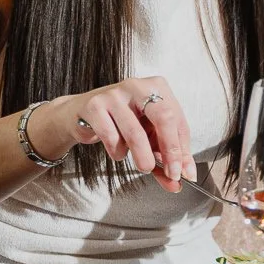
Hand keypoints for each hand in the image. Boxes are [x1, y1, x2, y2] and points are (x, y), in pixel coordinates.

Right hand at [47, 76, 194, 189]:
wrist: (80, 113)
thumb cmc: (121, 122)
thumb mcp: (149, 134)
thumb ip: (165, 155)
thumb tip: (181, 178)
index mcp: (157, 87)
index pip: (177, 120)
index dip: (182, 149)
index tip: (184, 172)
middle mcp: (138, 86)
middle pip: (164, 118)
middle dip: (171, 151)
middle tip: (171, 173)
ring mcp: (114, 94)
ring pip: (136, 132)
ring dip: (143, 157)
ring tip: (144, 166)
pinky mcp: (94, 106)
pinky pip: (112, 137)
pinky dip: (118, 152)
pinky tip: (118, 150)